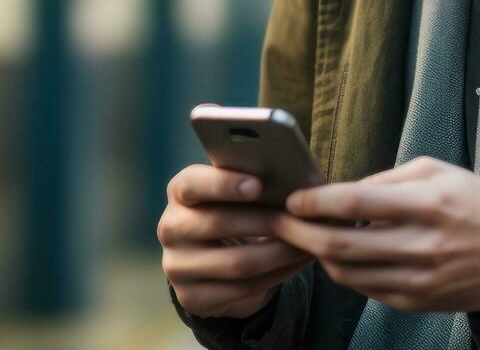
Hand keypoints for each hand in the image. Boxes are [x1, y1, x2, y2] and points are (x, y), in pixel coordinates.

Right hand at [158, 164, 316, 319]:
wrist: (213, 262)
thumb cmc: (234, 212)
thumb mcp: (234, 193)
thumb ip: (252, 182)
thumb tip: (297, 181)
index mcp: (178, 192)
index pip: (192, 184)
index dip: (223, 184)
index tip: (258, 184)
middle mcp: (170, 228)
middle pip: (219, 224)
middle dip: (268, 221)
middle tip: (303, 218)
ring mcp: (176, 266)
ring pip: (237, 263)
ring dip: (280, 253)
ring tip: (309, 242)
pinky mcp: (191, 297)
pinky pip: (243, 288)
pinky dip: (278, 275)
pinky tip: (298, 263)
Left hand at [272, 156, 479, 313]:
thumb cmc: (474, 201)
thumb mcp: (437, 172)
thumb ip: (386, 181)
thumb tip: (340, 194)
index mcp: (427, 204)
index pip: (356, 205)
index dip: (316, 203)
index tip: (292, 199)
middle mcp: (422, 245)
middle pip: (342, 247)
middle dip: (300, 234)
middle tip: (279, 222)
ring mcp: (420, 279)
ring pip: (348, 274)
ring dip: (318, 256)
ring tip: (307, 238)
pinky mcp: (418, 302)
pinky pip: (366, 290)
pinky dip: (345, 273)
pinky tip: (339, 256)